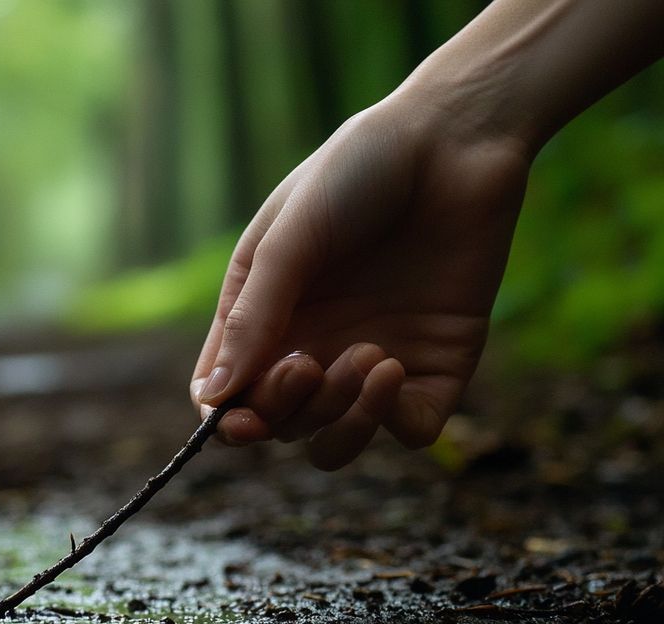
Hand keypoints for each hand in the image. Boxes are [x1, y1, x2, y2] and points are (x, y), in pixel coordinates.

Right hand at [191, 93, 532, 468]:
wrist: (456, 138)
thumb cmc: (358, 171)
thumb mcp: (290, 238)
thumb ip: (251, 318)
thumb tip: (212, 399)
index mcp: (265, 316)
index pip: (230, 396)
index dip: (229, 423)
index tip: (242, 421)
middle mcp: (313, 346)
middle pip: (282, 424)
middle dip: (288, 410)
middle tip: (309, 365)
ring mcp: (372, 360)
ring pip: (337, 440)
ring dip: (341, 420)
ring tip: (368, 358)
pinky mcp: (435, 366)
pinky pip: (409, 428)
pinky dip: (393, 418)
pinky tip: (394, 365)